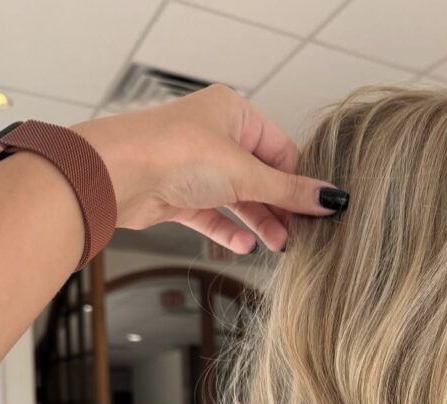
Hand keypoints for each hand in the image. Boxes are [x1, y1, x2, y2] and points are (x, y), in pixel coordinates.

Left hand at [69, 83, 347, 253]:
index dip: (299, 182)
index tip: (318, 210)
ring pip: (239, 199)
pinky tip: (246, 246)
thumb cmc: (175, 154)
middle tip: (300, 235)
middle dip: (280, 208)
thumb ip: (289, 191)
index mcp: (233, 113)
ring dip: (260, 223)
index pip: (281, 151)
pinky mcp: (180, 195)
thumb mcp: (245, 173)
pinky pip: (213, 215)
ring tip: (279, 246)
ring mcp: (196, 167)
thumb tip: (330, 198)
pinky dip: (230, 231)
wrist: (116, 176)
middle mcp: (215, 136)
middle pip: (261, 177)